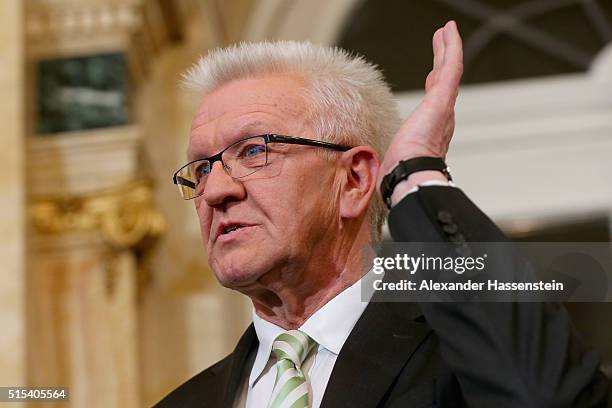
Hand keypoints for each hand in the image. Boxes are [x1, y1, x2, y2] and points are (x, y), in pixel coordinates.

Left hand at [378, 21, 463, 190]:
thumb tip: (377, 168)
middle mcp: (442, 116)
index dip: (435, 83)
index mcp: (431, 129)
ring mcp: (444, 105)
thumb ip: (391, 157)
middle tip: (441, 42)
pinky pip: (451, 66)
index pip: (435, 100)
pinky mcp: (443, 97)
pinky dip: (452, 47)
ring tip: (446, 31)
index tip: (433, 73)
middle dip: (442, 60)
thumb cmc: (402, 171)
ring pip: (449, 69)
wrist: (410, 173)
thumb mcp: (395, 159)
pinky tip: (449, 31)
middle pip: (443, 80)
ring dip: (448, 48)